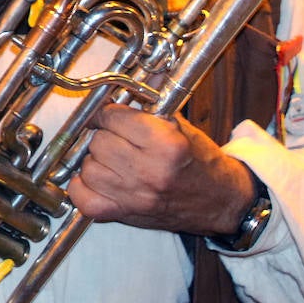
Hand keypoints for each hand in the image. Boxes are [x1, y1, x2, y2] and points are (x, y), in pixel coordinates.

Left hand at [66, 103, 256, 236]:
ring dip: (94, 161)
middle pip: (99, 142)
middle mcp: (150, 172)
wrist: (220, 201)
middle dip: (103, 135)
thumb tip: (119, 87)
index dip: (109, 113)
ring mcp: (135, 196)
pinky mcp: (124, 215)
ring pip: (88, 168)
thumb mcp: (180, 126)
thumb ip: (147, 107)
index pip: (113, 117)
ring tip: (110, 159)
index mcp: (166, 145)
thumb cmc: (201, 163)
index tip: (110, 114)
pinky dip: (82, 188)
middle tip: (114, 137)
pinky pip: (84, 199)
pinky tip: (95, 180)